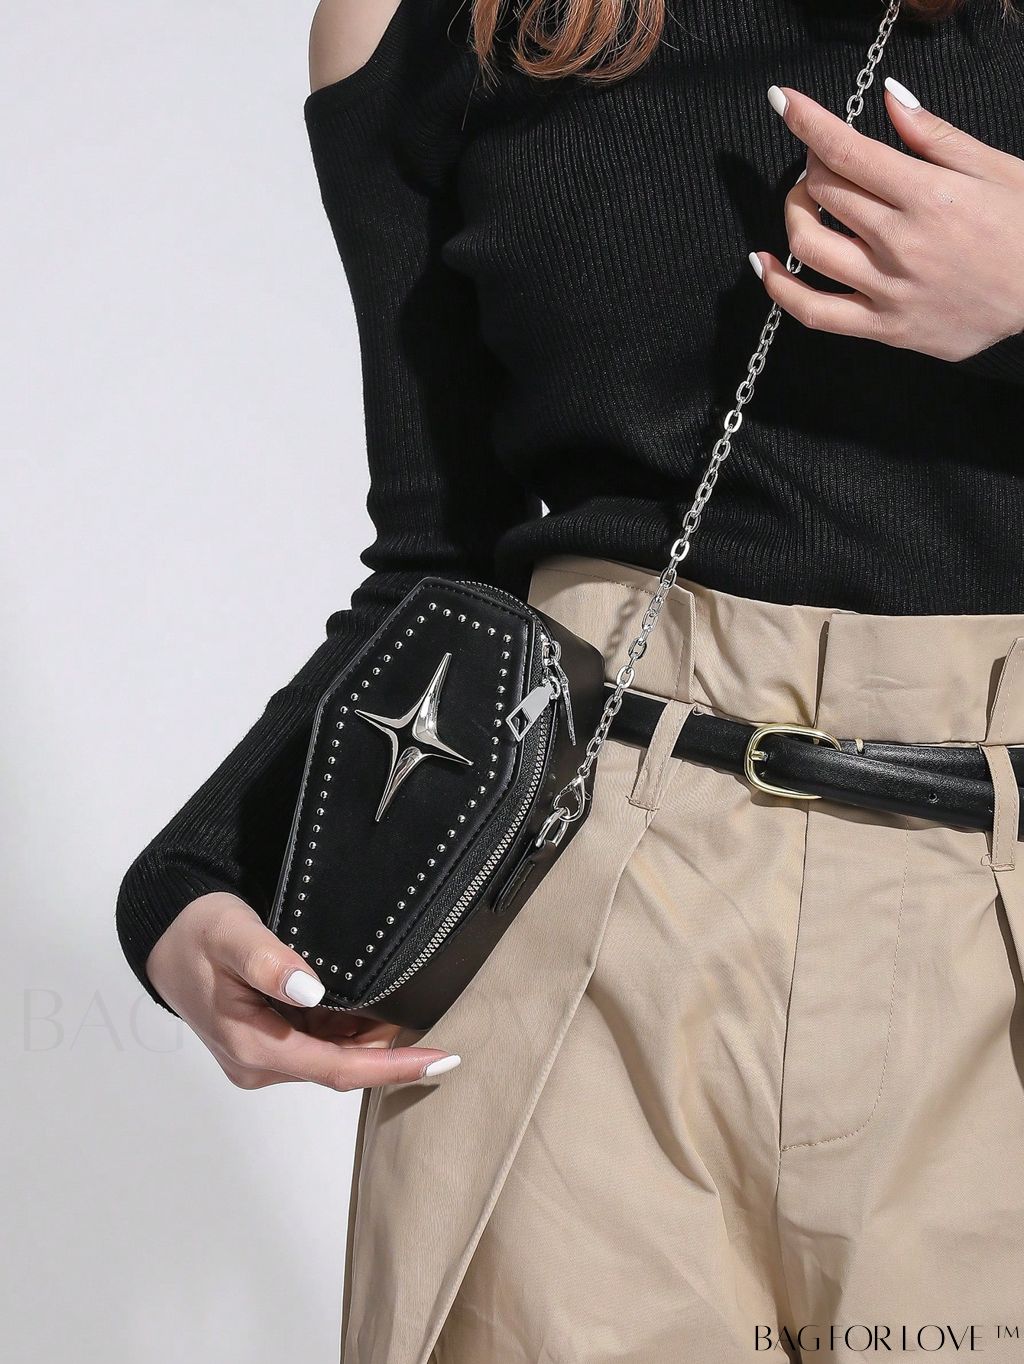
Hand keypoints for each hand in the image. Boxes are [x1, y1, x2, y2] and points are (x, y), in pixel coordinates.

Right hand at [146, 892, 459, 1089]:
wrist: (165, 937)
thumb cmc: (197, 931)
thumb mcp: (230, 932)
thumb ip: (268, 960)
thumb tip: (310, 990)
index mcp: (252, 1045)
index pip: (337, 1069)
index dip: (392, 1067)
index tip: (440, 1059)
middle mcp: (259, 1063)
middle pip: (341, 1068)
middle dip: (390, 1051)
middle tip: (437, 1022)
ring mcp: (263, 1057)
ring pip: (333, 1057)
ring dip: (371, 1039)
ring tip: (411, 1007)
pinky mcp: (268, 1044)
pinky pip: (320, 1046)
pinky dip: (350, 1029)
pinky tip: (373, 1004)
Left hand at [749, 78, 1023, 361]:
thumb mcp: (992, 167)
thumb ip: (931, 134)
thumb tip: (889, 99)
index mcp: (927, 194)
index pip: (846, 150)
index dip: (806, 121)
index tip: (784, 103)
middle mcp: (901, 242)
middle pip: (823, 192)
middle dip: (811, 165)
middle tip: (823, 160)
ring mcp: (888, 289)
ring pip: (808, 246)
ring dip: (793, 214)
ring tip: (805, 202)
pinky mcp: (885, 327)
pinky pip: (814, 312)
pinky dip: (779, 287)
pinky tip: (763, 265)